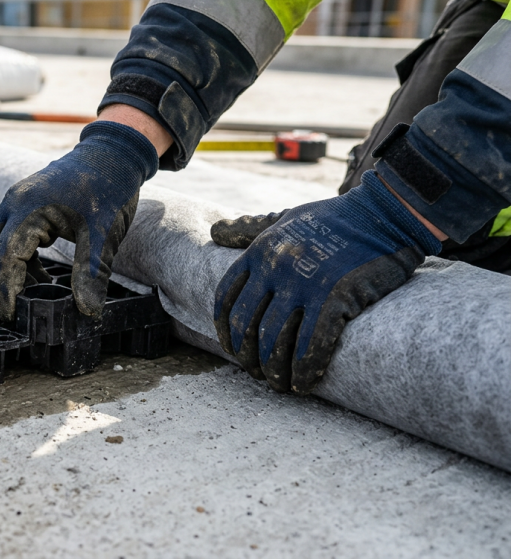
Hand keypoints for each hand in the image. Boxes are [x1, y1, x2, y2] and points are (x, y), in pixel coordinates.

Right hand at [0, 121, 158, 320]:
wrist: (112, 153)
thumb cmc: (109, 190)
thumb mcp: (105, 234)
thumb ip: (92, 272)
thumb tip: (87, 311)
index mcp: (30, 208)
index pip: (5, 256)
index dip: (5, 289)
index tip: (13, 315)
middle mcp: (14, 202)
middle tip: (12, 311)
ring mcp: (14, 201)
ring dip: (2, 270)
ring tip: (30, 295)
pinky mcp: (22, 204)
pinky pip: (5, 234)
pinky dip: (14, 258)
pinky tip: (39, 275)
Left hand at [210, 171, 441, 393]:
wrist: (385, 213)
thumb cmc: (334, 219)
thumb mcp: (284, 218)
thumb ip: (249, 228)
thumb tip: (214, 231)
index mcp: (259, 252)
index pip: (226, 298)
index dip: (225, 331)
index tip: (232, 350)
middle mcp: (275, 268)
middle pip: (247, 326)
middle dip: (248, 357)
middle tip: (257, 373)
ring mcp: (304, 283)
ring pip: (275, 341)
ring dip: (274, 370)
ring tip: (280, 385)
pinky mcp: (335, 297)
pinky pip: (310, 345)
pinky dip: (304, 371)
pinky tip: (304, 384)